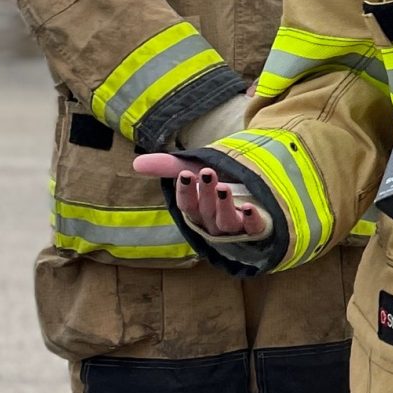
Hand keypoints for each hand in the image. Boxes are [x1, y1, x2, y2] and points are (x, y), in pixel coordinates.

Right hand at [131, 153, 267, 239]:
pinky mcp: (256, 229)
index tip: (185, 174)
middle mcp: (213, 222)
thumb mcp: (197, 170)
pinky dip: (251, 220)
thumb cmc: (221, 180)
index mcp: (198, 211)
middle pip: (206, 211)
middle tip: (206, 172)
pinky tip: (249, 208)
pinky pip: (253, 228)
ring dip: (224, 206)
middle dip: (205, 193)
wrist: (257, 188)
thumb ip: (170, 166)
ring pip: (225, 223)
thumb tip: (136, 163)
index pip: (187, 205)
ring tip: (224, 188)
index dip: (185, 191)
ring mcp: (235, 228)